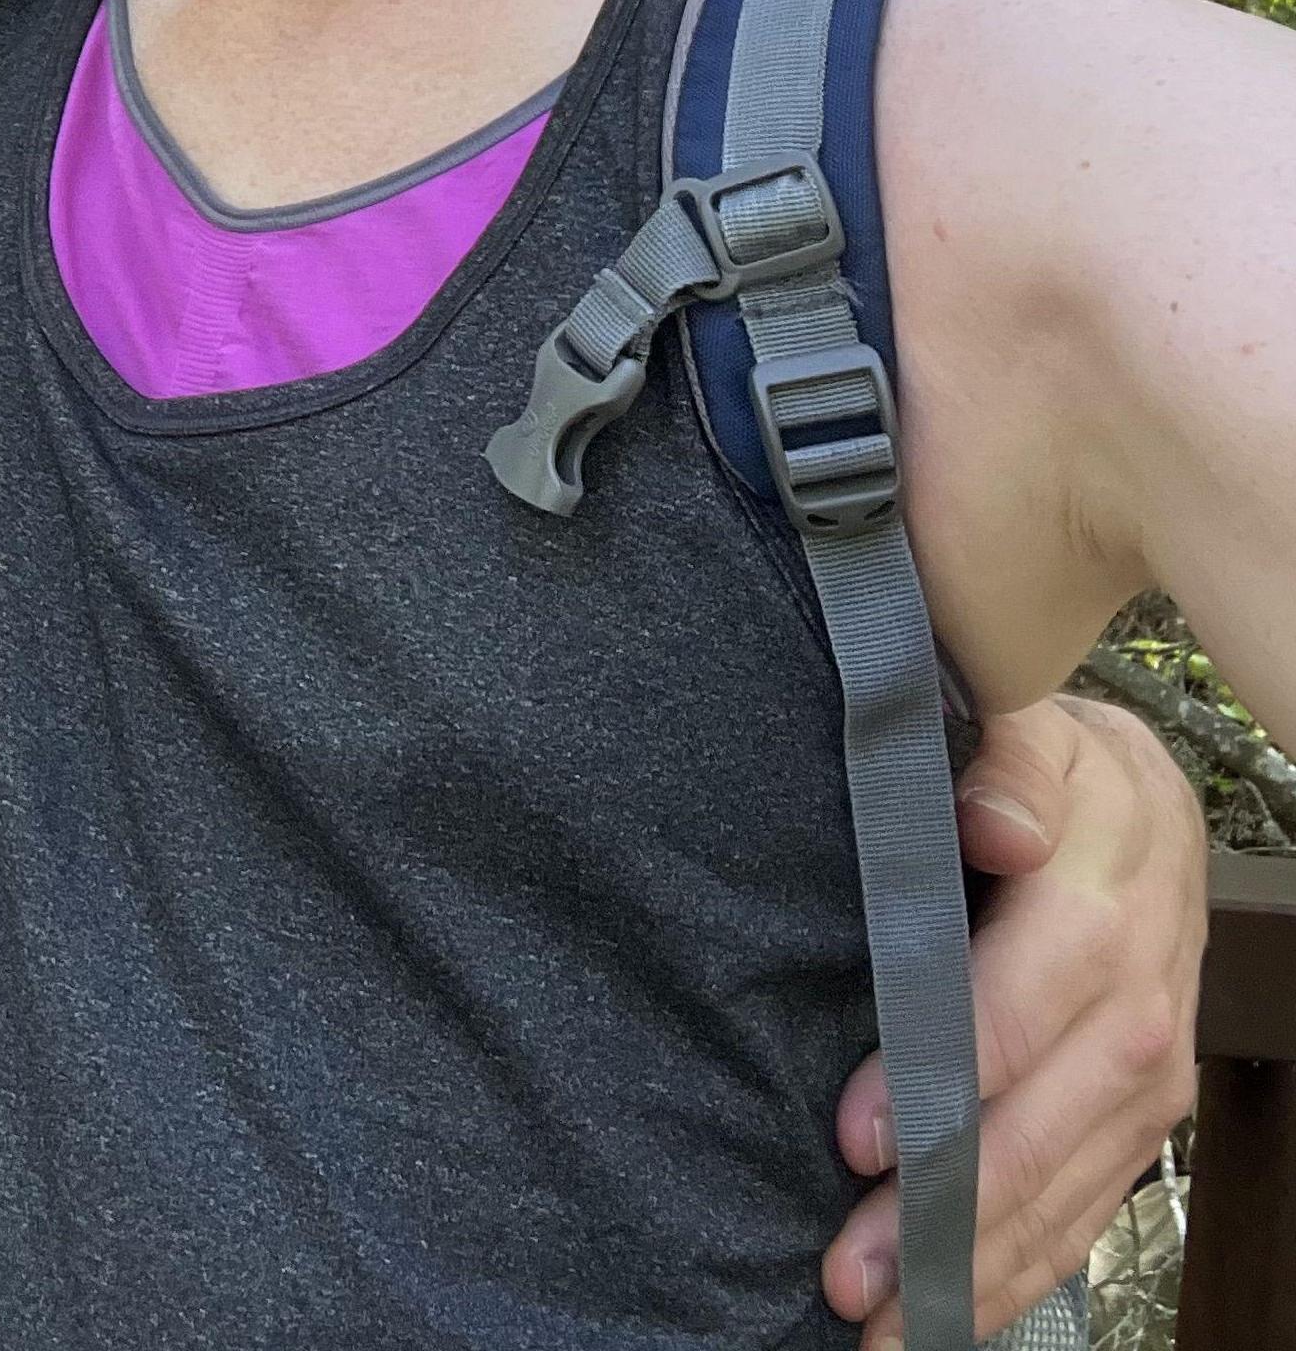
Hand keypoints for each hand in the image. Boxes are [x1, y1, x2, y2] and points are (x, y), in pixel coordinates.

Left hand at [819, 692, 1203, 1345]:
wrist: (1125, 789)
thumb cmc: (1028, 754)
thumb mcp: (1018, 717)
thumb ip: (1004, 761)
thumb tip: (994, 824)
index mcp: (1112, 870)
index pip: (1044, 980)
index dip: (956, 1061)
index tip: (854, 1130)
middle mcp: (1150, 978)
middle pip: (1063, 1108)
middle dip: (954, 1199)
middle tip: (851, 1268)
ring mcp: (1157, 1057)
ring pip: (1083, 1178)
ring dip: (983, 1259)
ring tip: (883, 1320)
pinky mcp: (1151, 1109)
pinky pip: (1099, 1202)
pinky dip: (1025, 1267)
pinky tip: (950, 1312)